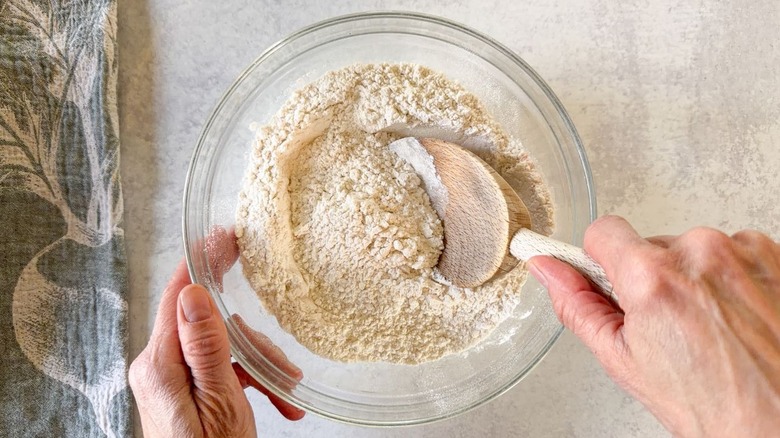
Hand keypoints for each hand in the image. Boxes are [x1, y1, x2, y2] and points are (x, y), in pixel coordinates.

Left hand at [129, 228, 303, 437]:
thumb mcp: (220, 400)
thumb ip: (205, 345)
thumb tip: (192, 291)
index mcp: (161, 363)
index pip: (180, 293)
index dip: (204, 260)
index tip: (226, 236)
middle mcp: (159, 366)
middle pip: (211, 326)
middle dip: (254, 344)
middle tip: (284, 366)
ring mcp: (171, 379)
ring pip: (223, 350)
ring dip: (260, 368)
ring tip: (287, 395)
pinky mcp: (183, 392)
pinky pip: (220, 371)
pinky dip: (251, 382)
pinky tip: (278, 402)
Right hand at [528, 216, 779, 436]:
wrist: (779, 422)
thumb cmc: (714, 404)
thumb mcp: (625, 360)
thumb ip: (578, 305)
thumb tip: (548, 270)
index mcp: (652, 278)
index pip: (603, 231)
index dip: (601, 258)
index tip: (610, 276)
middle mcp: (700, 253)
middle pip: (652, 245)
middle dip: (653, 277)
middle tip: (671, 325)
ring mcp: (742, 251)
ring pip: (694, 250)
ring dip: (695, 278)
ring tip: (711, 326)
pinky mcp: (772, 254)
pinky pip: (734, 252)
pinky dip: (732, 278)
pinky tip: (736, 316)